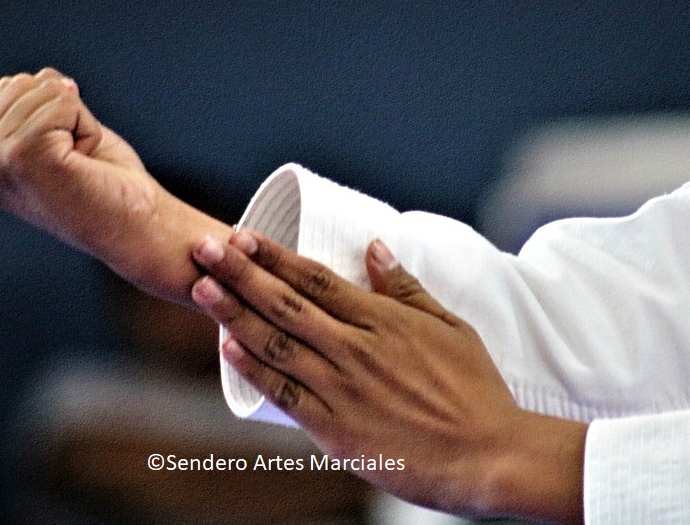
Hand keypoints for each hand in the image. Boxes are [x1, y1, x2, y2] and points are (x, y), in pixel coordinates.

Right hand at [0, 68, 231, 302]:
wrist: (136, 227)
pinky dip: (87, 126)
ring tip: (81, 162)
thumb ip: (35, 104)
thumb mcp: (60, 135)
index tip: (67, 156)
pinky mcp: (24, 157)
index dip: (56, 113)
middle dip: (65, 114)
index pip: (12, 88)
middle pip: (25, 84)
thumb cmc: (105, 185)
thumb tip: (45, 78)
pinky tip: (85, 161)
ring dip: (78, 122)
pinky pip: (63, 103)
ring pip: (44, 90)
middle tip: (78, 160)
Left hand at [190, 230, 585, 520]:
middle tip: (204, 247)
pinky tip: (228, 349)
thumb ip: (407, 288)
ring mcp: (342, 389)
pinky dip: (254, 370)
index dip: (274, 256)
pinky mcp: (336, 430)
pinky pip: (284, 395)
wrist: (487, 455)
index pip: (315, 278)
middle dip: (240, 272)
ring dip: (234, 313)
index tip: (243, 235)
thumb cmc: (474, 390)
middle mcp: (355, 349)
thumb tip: (375, 246)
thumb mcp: (451, 327)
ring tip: (202, 288)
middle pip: (285, 303)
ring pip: (276, 344)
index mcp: (383, 320)